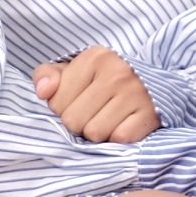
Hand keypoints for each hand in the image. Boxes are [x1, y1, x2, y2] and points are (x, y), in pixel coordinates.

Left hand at [33, 48, 159, 142]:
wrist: (152, 83)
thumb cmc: (104, 79)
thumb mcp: (73, 70)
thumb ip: (47, 76)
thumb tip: (43, 92)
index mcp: (94, 58)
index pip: (56, 103)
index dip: (63, 108)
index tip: (78, 101)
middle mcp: (117, 72)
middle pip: (74, 121)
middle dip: (79, 123)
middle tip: (93, 113)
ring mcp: (136, 93)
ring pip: (95, 133)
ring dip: (98, 133)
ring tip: (107, 119)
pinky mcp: (150, 114)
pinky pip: (119, 138)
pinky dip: (118, 138)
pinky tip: (122, 125)